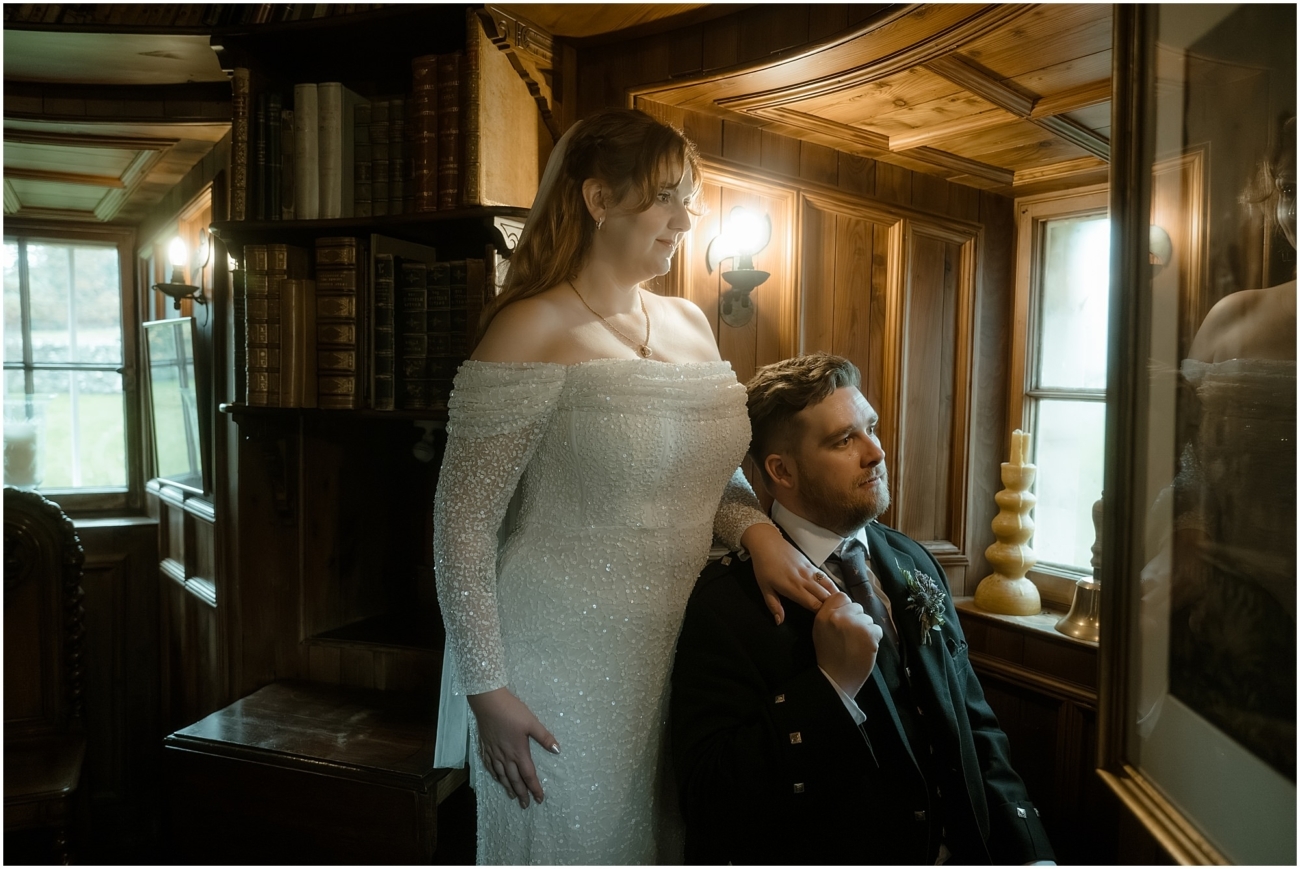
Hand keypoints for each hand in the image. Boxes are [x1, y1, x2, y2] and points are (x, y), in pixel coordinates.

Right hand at [467, 687, 559, 808]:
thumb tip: (557, 750)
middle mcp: (505, 757)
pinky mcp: (485, 748)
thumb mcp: (532, 722)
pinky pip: (490, 767)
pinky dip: (494, 776)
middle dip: (522, 793)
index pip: (529, 775)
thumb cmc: (512, 711)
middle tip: (526, 805)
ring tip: (513, 796)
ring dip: (508, 787)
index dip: (535, 788)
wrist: (488, 703)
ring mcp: (494, 753)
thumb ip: (544, 737)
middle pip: (514, 780)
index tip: (539, 799)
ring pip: (501, 776)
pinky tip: (497, 779)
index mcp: (519, 752)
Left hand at [742, 522, 833, 623]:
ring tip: (843, 607)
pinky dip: (832, 586)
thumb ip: (774, 606)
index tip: (825, 622)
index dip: (821, 614)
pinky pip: (825, 577)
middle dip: (831, 607)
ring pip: (828, 586)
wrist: (767, 543)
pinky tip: (837, 593)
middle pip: (824, 597)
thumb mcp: (765, 588)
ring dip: (835, 597)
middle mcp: (805, 580)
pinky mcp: (811, 564)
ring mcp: (810, 571)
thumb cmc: (764, 567)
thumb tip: (779, 622)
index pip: (814, 605)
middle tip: (837, 618)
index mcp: (794, 588)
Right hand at [811, 576, 881, 696]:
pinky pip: (877, 629)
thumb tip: (844, 602)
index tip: (844, 619)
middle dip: (856, 618)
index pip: (841, 596)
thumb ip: (829, 613)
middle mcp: (839, 616)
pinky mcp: (870, 634)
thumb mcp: (820, 629)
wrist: (837, 678)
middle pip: (856, 606)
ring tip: (857, 643)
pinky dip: (873, 638)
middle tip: (850, 635)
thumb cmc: (828, 654)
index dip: (845, 607)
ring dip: (865, 629)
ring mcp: (856, 625)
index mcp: (824, 615)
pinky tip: (864, 648)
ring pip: (868, 618)